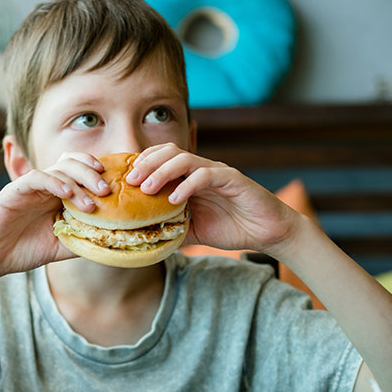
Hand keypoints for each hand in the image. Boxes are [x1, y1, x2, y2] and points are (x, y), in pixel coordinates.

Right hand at [0, 152, 109, 283]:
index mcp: (57, 194)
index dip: (97, 172)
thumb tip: (112, 241)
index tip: (114, 185)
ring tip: (90, 204)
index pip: (80, 170)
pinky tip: (67, 194)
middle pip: (72, 163)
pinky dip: (55, 182)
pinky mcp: (14, 190)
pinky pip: (37, 177)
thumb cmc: (24, 250)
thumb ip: (83, 239)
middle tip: (106, 191)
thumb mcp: (61, 247)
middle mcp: (46, 186)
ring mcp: (30, 186)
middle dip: (92, 173)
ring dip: (78, 182)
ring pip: (58, 168)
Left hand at [126, 143, 298, 255]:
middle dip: (146, 163)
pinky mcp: (232, 179)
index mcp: (190, 176)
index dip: (142, 163)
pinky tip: (175, 200)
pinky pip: (206, 176)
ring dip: (162, 171)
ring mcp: (217, 172)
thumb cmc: (230, 227)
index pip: (161, 158)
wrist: (266, 232)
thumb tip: (142, 239)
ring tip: (147, 189)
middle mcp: (201, 169)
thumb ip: (171, 229)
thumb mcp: (192, 230)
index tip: (125, 179)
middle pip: (169, 152)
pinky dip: (188, 185)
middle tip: (130, 181)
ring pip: (185, 159)